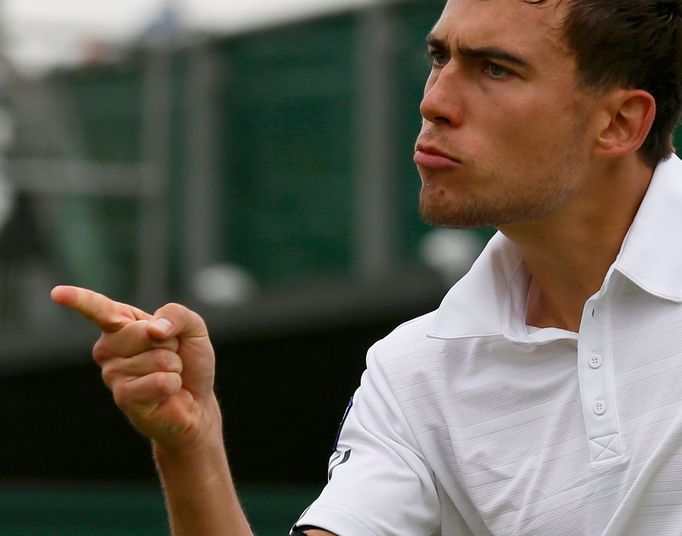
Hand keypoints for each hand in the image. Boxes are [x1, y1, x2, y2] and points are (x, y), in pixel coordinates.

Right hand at [51, 285, 218, 450]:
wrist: (198, 401)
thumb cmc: (189, 361)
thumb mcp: (193, 327)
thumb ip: (177, 314)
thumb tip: (154, 329)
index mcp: (121, 324)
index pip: (98, 309)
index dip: (79, 300)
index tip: (57, 293)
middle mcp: (109, 348)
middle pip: (144, 332)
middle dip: (170, 344)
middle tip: (171, 357)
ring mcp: (112, 374)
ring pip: (157, 358)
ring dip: (174, 367)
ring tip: (169, 375)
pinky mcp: (123, 397)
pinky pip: (158, 381)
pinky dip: (173, 384)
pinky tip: (167, 392)